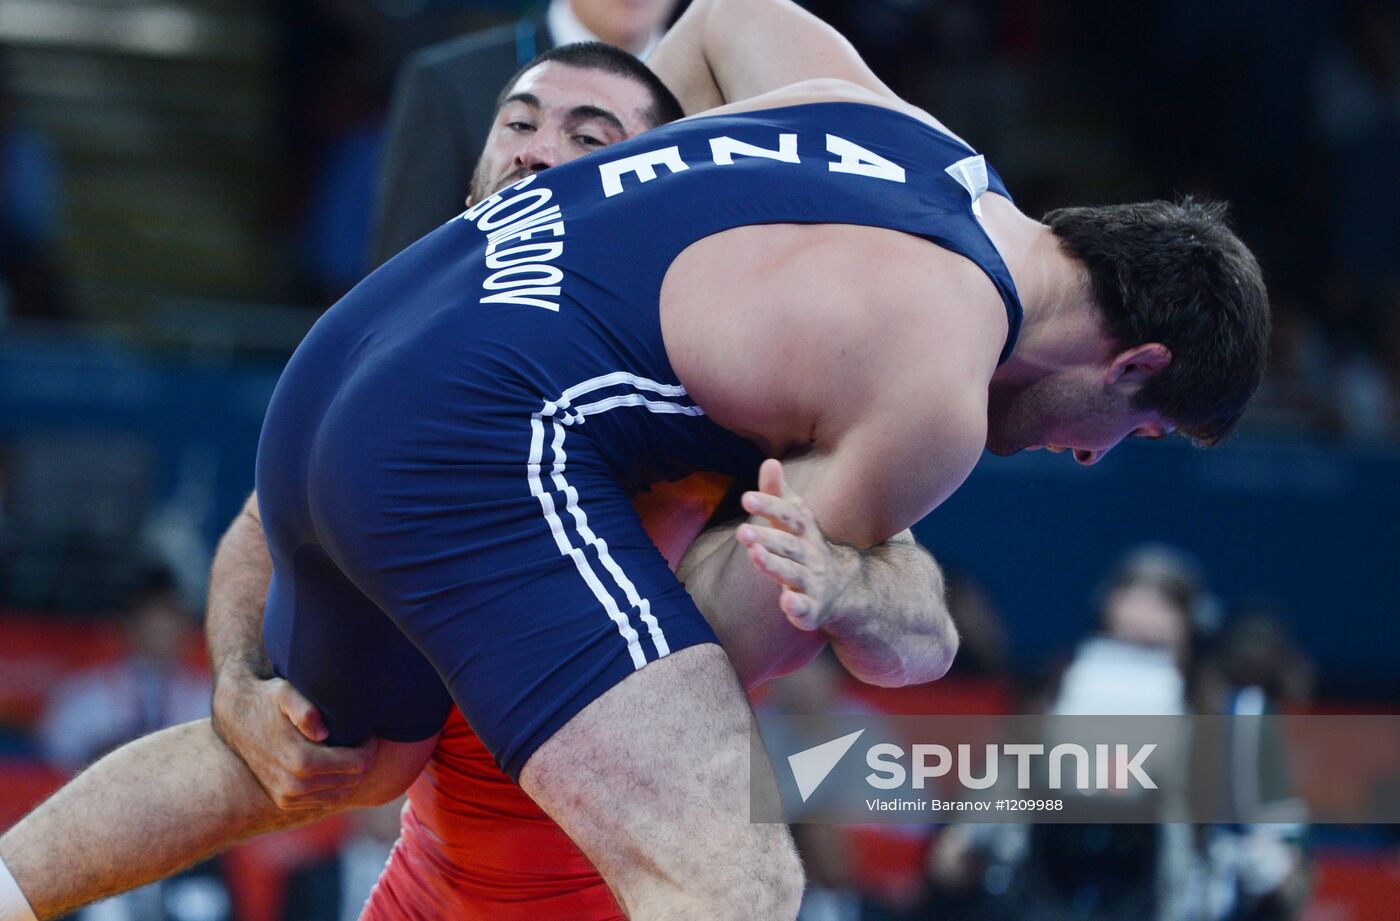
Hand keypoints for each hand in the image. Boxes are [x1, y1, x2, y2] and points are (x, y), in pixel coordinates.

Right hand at [211, 662, 376, 810]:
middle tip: (360, 739)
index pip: (358, 764)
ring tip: (347, 750)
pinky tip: (334, 764)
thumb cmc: (268, 699)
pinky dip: (336, 785)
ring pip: (341, 793)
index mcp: (301, 761)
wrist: (236, 718)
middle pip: (352, 780)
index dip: (369, 747)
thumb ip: (305, 710)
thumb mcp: (286, 693)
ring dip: (351, 774)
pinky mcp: (284, 802)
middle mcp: (294, 786)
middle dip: (363, 760)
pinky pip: (325, 801)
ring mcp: (288, 797)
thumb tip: (322, 733)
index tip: (366, 732)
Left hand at [735, 458, 858, 630]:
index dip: (770, 505)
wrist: (846, 588)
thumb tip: (769, 461)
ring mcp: (812, 582)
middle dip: (766, 537)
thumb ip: (779, 494)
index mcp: (805, 532)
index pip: (788, 515)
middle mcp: (810, 555)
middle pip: (788, 544)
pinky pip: (806, 608)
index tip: (746, 498)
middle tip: (741, 530)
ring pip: (792, 573)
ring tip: (754, 554)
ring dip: (773, 565)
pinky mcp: (812, 609)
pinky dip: (798, 606)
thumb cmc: (808, 548)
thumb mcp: (797, 521)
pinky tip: (786, 602)